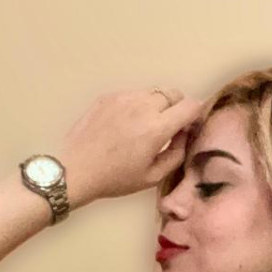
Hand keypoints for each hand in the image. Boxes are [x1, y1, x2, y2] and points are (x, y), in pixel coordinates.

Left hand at [57, 87, 205, 202]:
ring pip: (153, 92)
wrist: (76, 169)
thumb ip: (176, 154)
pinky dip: (137, 105)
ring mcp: (124, 97)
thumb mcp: (152, 176)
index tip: (189, 127)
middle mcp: (143, 105)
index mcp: (157, 127)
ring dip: (157, 106)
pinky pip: (132, 95)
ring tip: (144, 127)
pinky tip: (125, 125)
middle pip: (173, 94)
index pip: (190, 106)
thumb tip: (185, 135)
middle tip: (168, 128)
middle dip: (177, 108)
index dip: (195, 115)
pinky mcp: (109, 96)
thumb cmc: (115, 178)